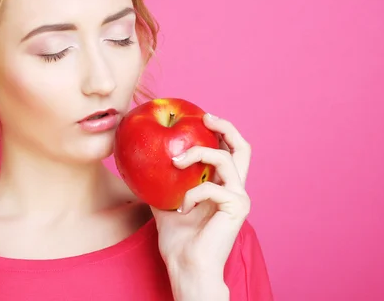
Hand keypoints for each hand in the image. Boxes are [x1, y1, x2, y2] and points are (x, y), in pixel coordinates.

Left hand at [150, 113, 251, 297]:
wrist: (187, 267)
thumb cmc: (178, 241)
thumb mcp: (165, 204)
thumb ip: (162, 185)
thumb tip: (141, 166)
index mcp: (221, 186)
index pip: (228, 151)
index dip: (218, 131)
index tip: (198, 118)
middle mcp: (235, 188)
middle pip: (243, 148)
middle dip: (225, 127)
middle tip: (204, 117)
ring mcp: (238, 197)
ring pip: (225, 159)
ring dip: (197, 154)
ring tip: (175, 161)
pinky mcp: (236, 207)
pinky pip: (211, 187)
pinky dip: (191, 194)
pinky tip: (182, 209)